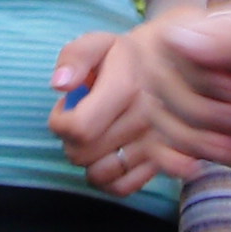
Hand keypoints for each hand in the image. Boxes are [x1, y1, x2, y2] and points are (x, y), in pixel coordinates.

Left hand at [48, 27, 165, 196]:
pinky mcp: (162, 163)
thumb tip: (61, 84)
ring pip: (100, 175)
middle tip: (81, 120)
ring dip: (89, 161)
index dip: (60, 122)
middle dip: (72, 141)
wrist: (170, 68)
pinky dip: (108, 180)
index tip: (66, 108)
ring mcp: (155, 144)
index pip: (79, 128)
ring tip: (95, 138)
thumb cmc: (123, 58)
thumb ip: (75, 57)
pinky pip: (122, 188)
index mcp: (127, 87)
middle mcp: (145, 118)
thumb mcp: (98, 44)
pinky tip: (107, 158)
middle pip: (84, 155)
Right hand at [130, 4, 230, 205]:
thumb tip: (172, 35)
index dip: (199, 74)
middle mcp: (213, 59)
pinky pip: (161, 142)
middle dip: (200, 109)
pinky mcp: (204, 135)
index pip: (174, 41)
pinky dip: (175, 157)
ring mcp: (206, 98)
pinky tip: (198, 168)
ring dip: (194, 135)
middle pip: (160, 79)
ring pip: (158, 112)